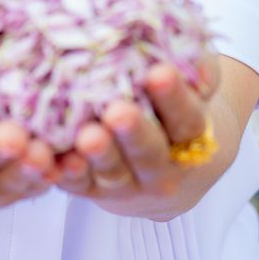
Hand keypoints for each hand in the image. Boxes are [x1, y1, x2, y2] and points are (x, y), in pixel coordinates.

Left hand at [55, 55, 219, 220]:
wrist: (166, 159)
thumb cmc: (173, 104)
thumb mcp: (191, 81)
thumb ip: (199, 69)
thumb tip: (200, 73)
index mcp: (191, 136)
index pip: (187, 119)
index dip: (174, 99)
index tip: (159, 73)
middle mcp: (162, 167)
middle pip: (150, 153)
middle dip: (134, 132)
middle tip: (118, 112)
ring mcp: (128, 183)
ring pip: (114, 172)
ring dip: (100, 155)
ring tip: (88, 136)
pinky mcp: (94, 190)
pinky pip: (79, 186)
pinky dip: (68, 174)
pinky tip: (58, 159)